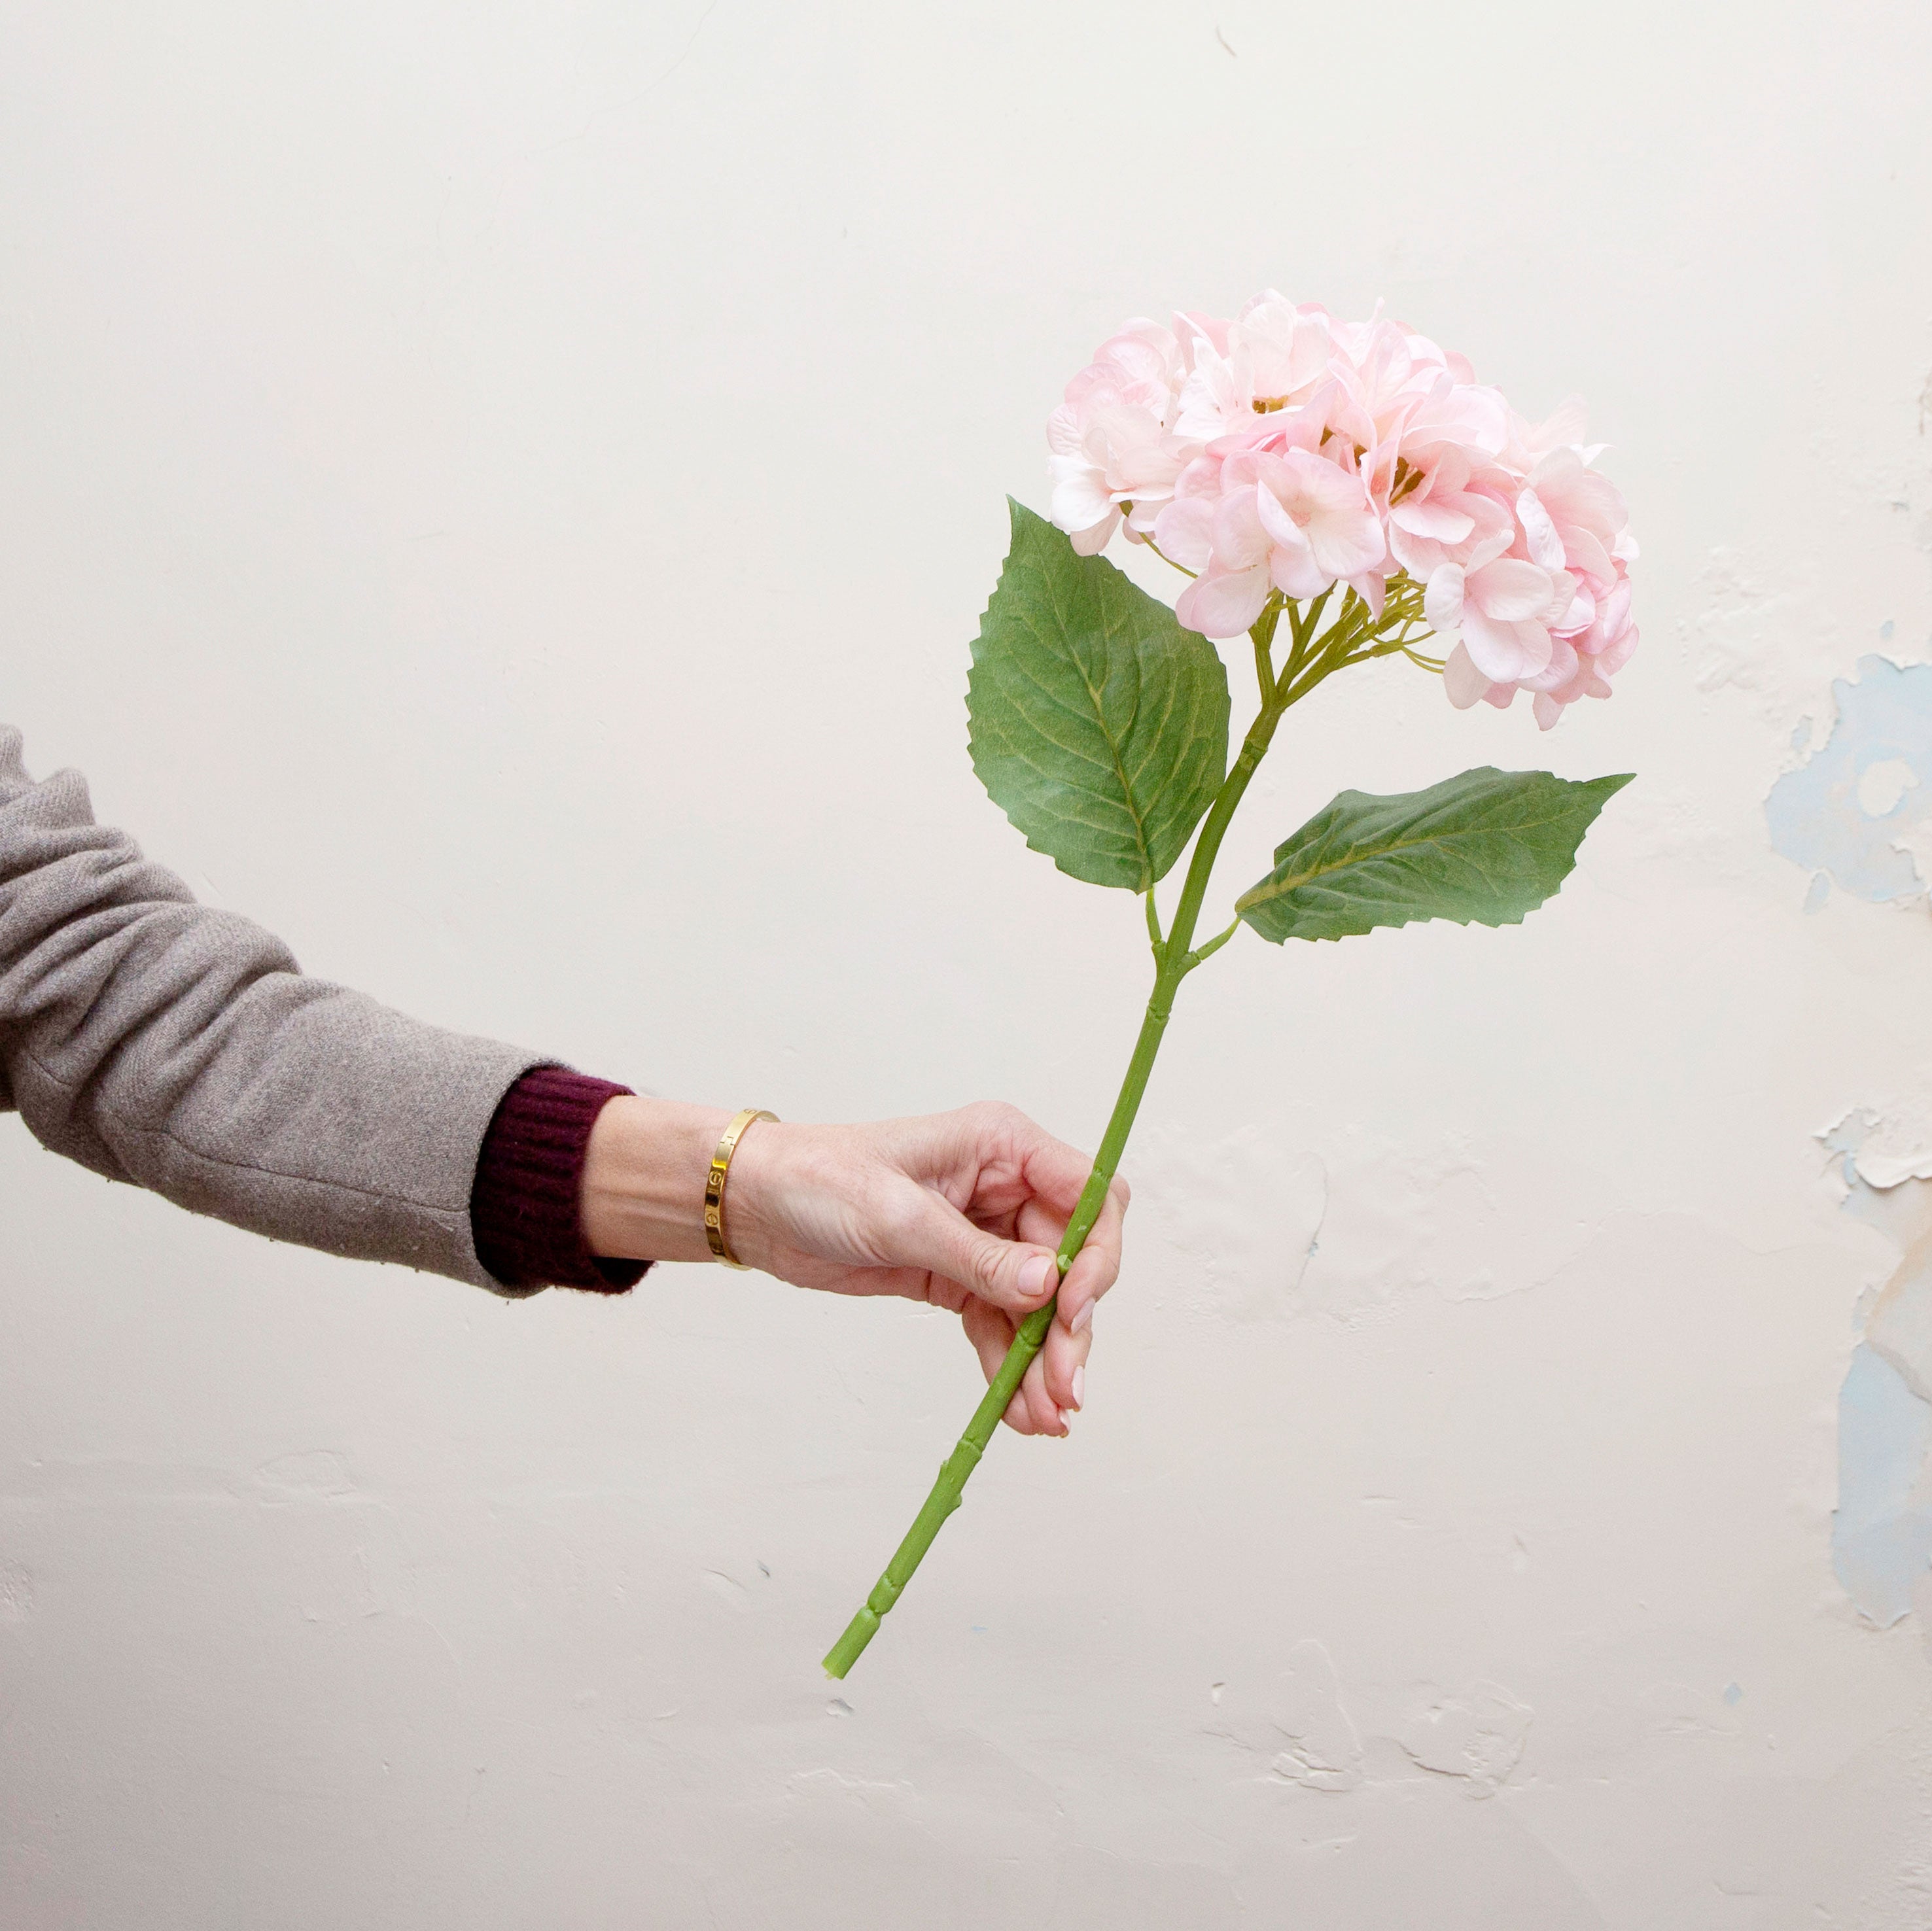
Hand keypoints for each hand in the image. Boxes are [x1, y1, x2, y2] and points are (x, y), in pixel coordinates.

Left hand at [580, 1098, 1127, 1435]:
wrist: (760, 1206)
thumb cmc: (821, 1179)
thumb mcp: (901, 1217)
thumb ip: (980, 1257)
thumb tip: (1050, 1287)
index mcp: (1004, 1147)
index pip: (1090, 1197)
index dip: (1096, 1256)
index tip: (1073, 1310)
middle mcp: (1007, 1188)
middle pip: (1073, 1262)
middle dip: (1071, 1328)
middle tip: (1067, 1390)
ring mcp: (986, 1235)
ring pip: (1041, 1304)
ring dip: (1046, 1360)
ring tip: (1046, 1417)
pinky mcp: (959, 1276)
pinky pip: (1002, 1325)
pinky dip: (1011, 1365)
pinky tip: (1018, 1410)